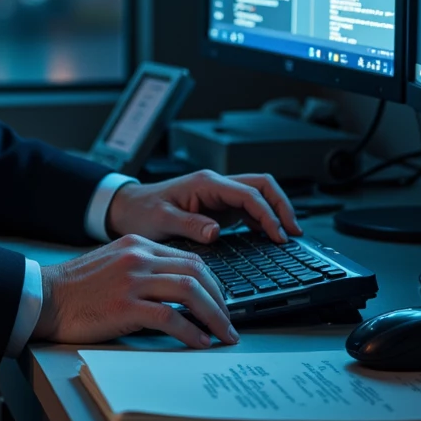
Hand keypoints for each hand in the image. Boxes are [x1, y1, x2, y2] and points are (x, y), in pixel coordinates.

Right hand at [31, 236, 238, 349]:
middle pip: (197, 272)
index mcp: (138, 245)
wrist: (45, 297)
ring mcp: (132, 280)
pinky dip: (190, 331)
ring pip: (189, 291)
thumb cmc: (77, 288)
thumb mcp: (115, 265)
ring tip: (223, 334)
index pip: (190, 259)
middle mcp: (138, 257)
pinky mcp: (124, 305)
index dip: (213, 284)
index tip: (222, 304)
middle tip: (229, 323)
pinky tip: (199, 342)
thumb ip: (144, 270)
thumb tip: (179, 294)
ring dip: (214, 315)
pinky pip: (169, 317)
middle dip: (221, 300)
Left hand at [105, 170, 301, 245]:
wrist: (128, 209)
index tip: (279, 235)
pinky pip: (248, 210)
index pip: (249, 193)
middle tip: (293, 233)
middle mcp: (216, 186)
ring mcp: (219, 196)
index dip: (269, 213)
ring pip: (258, 196)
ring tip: (287, 237)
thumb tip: (216, 231)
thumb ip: (189, 224)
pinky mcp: (218, 209)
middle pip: (262, 186)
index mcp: (206, 184)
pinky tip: (269, 237)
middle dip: (282, 206)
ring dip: (275, 212)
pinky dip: (263, 221)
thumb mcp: (161, 220)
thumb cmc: (141, 211)